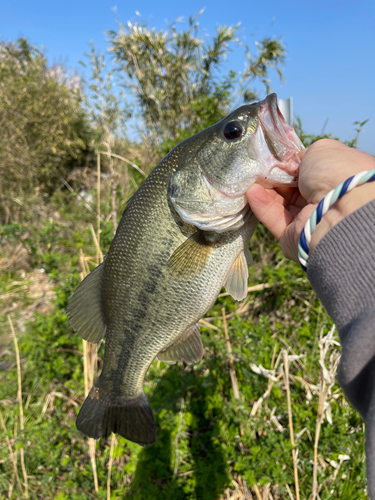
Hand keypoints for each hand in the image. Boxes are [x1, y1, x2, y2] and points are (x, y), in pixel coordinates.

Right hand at [246, 139, 374, 261]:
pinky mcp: (291, 236)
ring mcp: (307, 219)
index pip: (308, 172)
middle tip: (257, 168)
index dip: (291, 165)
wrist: (339, 207)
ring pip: (279, 204)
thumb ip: (302, 156)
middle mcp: (323, 201)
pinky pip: (273, 219)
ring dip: (264, 190)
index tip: (275, 159)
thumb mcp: (320, 151)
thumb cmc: (335, 172)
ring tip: (250, 179)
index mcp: (335, 180)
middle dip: (273, 177)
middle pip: (291, 188)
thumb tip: (290, 164)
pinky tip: (252, 192)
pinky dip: (262, 205)